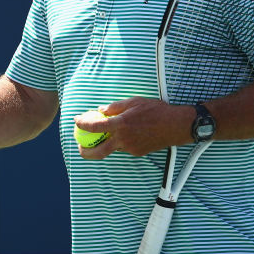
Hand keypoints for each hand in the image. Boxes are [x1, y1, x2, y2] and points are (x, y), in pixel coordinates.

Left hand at [75, 97, 191, 158]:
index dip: (83, 124)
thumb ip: (115, 106)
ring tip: (101, 136)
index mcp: (122, 124)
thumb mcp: (134, 101)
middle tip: (80, 147)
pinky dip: (119, 142)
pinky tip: (123, 135)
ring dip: (104, 144)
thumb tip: (101, 109)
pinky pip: (123, 148)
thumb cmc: (156, 110)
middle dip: (86, 152)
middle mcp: (124, 139)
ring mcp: (131, 148)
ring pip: (112, 149)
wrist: (176, 126)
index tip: (77, 120)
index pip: (95, 126)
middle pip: (99, 151)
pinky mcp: (137, 153)